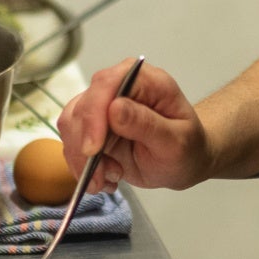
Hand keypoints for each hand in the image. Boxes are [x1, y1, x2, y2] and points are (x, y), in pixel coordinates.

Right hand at [56, 58, 212, 192]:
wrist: (184, 160)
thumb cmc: (187, 147)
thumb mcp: (176, 141)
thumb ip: (147, 124)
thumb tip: (114, 108)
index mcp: (143, 79)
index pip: (106, 85)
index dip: (94, 116)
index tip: (94, 150)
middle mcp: (117, 86)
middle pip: (82, 108)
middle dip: (85, 148)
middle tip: (103, 177)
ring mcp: (101, 106)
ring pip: (71, 127)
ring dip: (83, 160)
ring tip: (111, 179)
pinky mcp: (91, 127)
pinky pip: (72, 144)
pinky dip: (83, 167)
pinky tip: (106, 179)